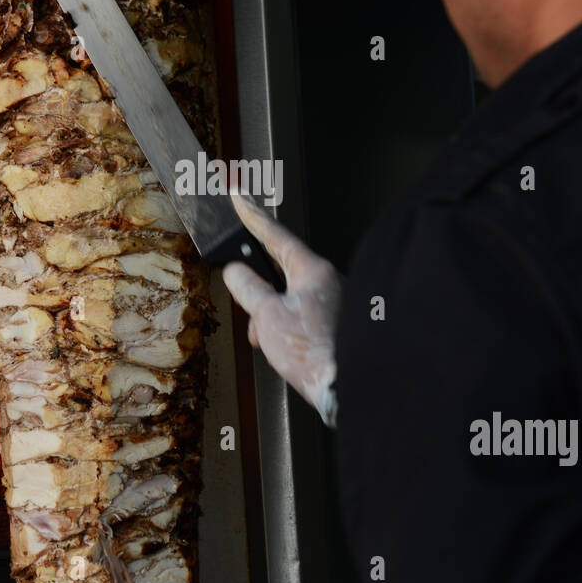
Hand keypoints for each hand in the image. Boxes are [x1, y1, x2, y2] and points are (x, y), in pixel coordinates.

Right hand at [222, 190, 342, 427]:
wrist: (344, 386)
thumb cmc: (312, 349)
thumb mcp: (267, 315)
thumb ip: (249, 290)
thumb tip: (237, 272)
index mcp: (312, 270)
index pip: (276, 235)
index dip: (253, 216)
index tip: (239, 196)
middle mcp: (327, 281)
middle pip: (282, 271)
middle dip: (258, 290)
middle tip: (246, 305)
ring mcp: (334, 303)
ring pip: (289, 298)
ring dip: (270, 317)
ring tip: (265, 340)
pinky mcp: (336, 325)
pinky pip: (301, 317)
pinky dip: (284, 329)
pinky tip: (280, 349)